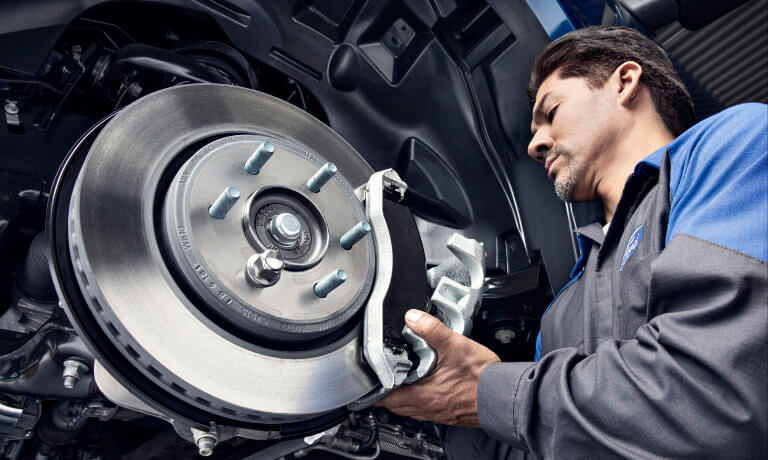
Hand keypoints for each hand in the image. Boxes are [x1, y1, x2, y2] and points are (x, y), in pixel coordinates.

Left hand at [376, 309, 500, 426]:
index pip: (386, 398)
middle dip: (387, 392)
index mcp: (422, 394)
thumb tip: (413, 317)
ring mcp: (438, 413)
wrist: (505, 395)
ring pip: (410, 409)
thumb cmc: (482, 377)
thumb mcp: (454, 345)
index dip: (374, 389)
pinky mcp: (450, 414)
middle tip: (384, 377)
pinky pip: (426, 410)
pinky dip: (421, 400)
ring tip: (403, 380)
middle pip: (395, 405)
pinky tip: (429, 386)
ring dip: (403, 397)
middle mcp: (428, 408)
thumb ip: (431, 329)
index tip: (369, 380)